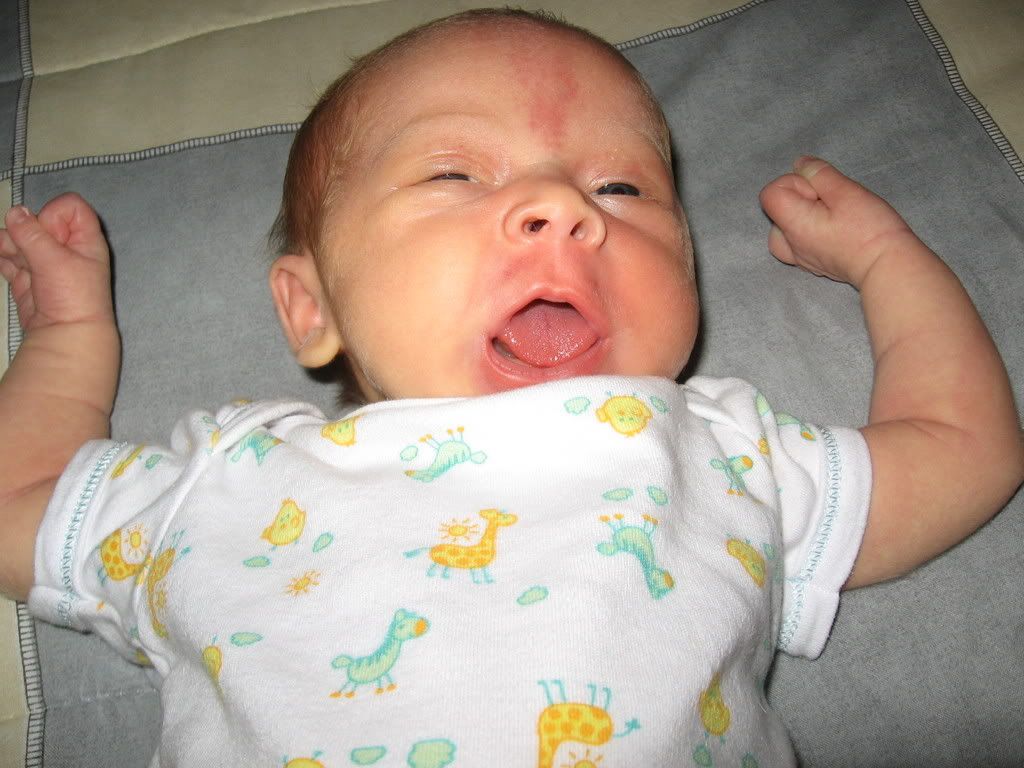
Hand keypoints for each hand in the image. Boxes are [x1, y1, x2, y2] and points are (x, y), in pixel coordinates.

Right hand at [1, 193, 113, 333]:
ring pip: (21, 239)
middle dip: (26, 231)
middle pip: (39, 221)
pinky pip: (10, 258)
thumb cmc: (75, 298)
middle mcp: (67, 249)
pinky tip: (4, 261)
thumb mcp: (55, 261)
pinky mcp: (28, 278)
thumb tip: (15, 212)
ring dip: (10, 244)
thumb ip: (32, 234)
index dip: (54, 213)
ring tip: (16, 261)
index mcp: (85, 240)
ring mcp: (46, 263)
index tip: (47, 232)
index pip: (71, 207)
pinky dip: (3, 257)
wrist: (66, 336)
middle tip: (27, 251)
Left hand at [758, 157, 916, 287]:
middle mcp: (790, 244)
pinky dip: (811, 232)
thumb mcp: (846, 191)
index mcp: (793, 225)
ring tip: (832, 218)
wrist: (888, 268)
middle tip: (830, 205)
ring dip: (804, 216)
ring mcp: (801, 258)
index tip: (820, 192)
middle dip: (800, 199)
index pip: (770, 194)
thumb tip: (800, 164)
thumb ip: (819, 175)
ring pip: (786, 229)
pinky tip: (836, 231)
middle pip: (778, 211)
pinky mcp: (815, 266)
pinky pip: (800, 244)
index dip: (794, 183)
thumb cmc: (868, 229)